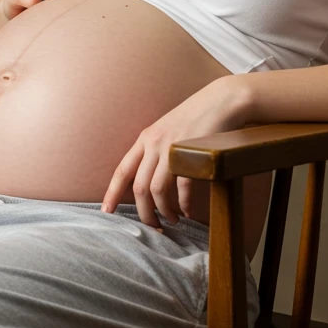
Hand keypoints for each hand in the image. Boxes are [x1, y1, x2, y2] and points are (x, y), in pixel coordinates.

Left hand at [100, 76, 251, 227]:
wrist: (222, 100)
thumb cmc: (196, 118)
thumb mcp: (167, 130)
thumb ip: (155, 151)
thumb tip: (149, 182)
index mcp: (145, 138)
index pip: (122, 170)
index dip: (111, 193)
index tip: (106, 212)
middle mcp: (154, 144)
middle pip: (139, 188)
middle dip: (144, 213)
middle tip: (152, 226)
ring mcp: (173, 149)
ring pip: (157, 190)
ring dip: (163, 211)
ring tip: (171, 220)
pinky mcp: (192, 154)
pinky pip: (182, 187)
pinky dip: (183, 203)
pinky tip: (187, 211)